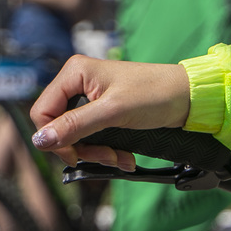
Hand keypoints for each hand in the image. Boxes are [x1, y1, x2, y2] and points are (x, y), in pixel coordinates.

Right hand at [29, 55, 190, 169]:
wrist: (189, 97)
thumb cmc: (157, 93)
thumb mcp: (113, 112)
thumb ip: (75, 125)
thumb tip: (40, 140)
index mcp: (75, 72)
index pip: (42, 112)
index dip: (54, 138)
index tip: (75, 155)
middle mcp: (79, 81)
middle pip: (59, 126)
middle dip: (82, 148)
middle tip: (106, 158)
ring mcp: (91, 96)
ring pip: (76, 136)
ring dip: (97, 152)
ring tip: (120, 158)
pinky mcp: (103, 110)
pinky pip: (93, 136)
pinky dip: (106, 150)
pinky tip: (124, 157)